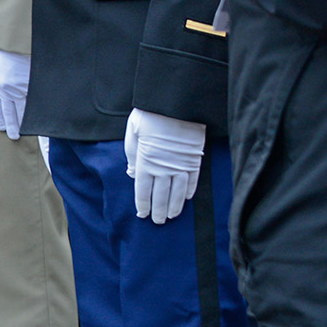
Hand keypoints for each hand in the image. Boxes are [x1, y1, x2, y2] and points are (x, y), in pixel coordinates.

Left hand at [0, 48, 31, 139]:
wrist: (13, 43)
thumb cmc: (2, 52)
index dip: (0, 118)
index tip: (2, 128)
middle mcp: (5, 90)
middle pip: (8, 112)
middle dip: (11, 125)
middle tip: (13, 136)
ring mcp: (18, 88)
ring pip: (21, 109)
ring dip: (23, 121)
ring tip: (25, 132)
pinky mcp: (29, 85)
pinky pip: (31, 101)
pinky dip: (33, 110)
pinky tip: (36, 118)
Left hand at [125, 108, 207, 223]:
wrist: (175, 104)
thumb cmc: (149, 116)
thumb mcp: (132, 133)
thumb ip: (132, 155)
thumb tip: (133, 174)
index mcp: (146, 161)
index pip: (144, 190)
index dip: (143, 204)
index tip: (142, 214)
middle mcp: (163, 167)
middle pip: (161, 195)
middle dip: (159, 210)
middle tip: (158, 221)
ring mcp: (180, 165)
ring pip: (178, 192)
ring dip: (174, 206)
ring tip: (172, 216)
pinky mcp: (194, 160)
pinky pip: (192, 180)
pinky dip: (189, 191)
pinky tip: (186, 199)